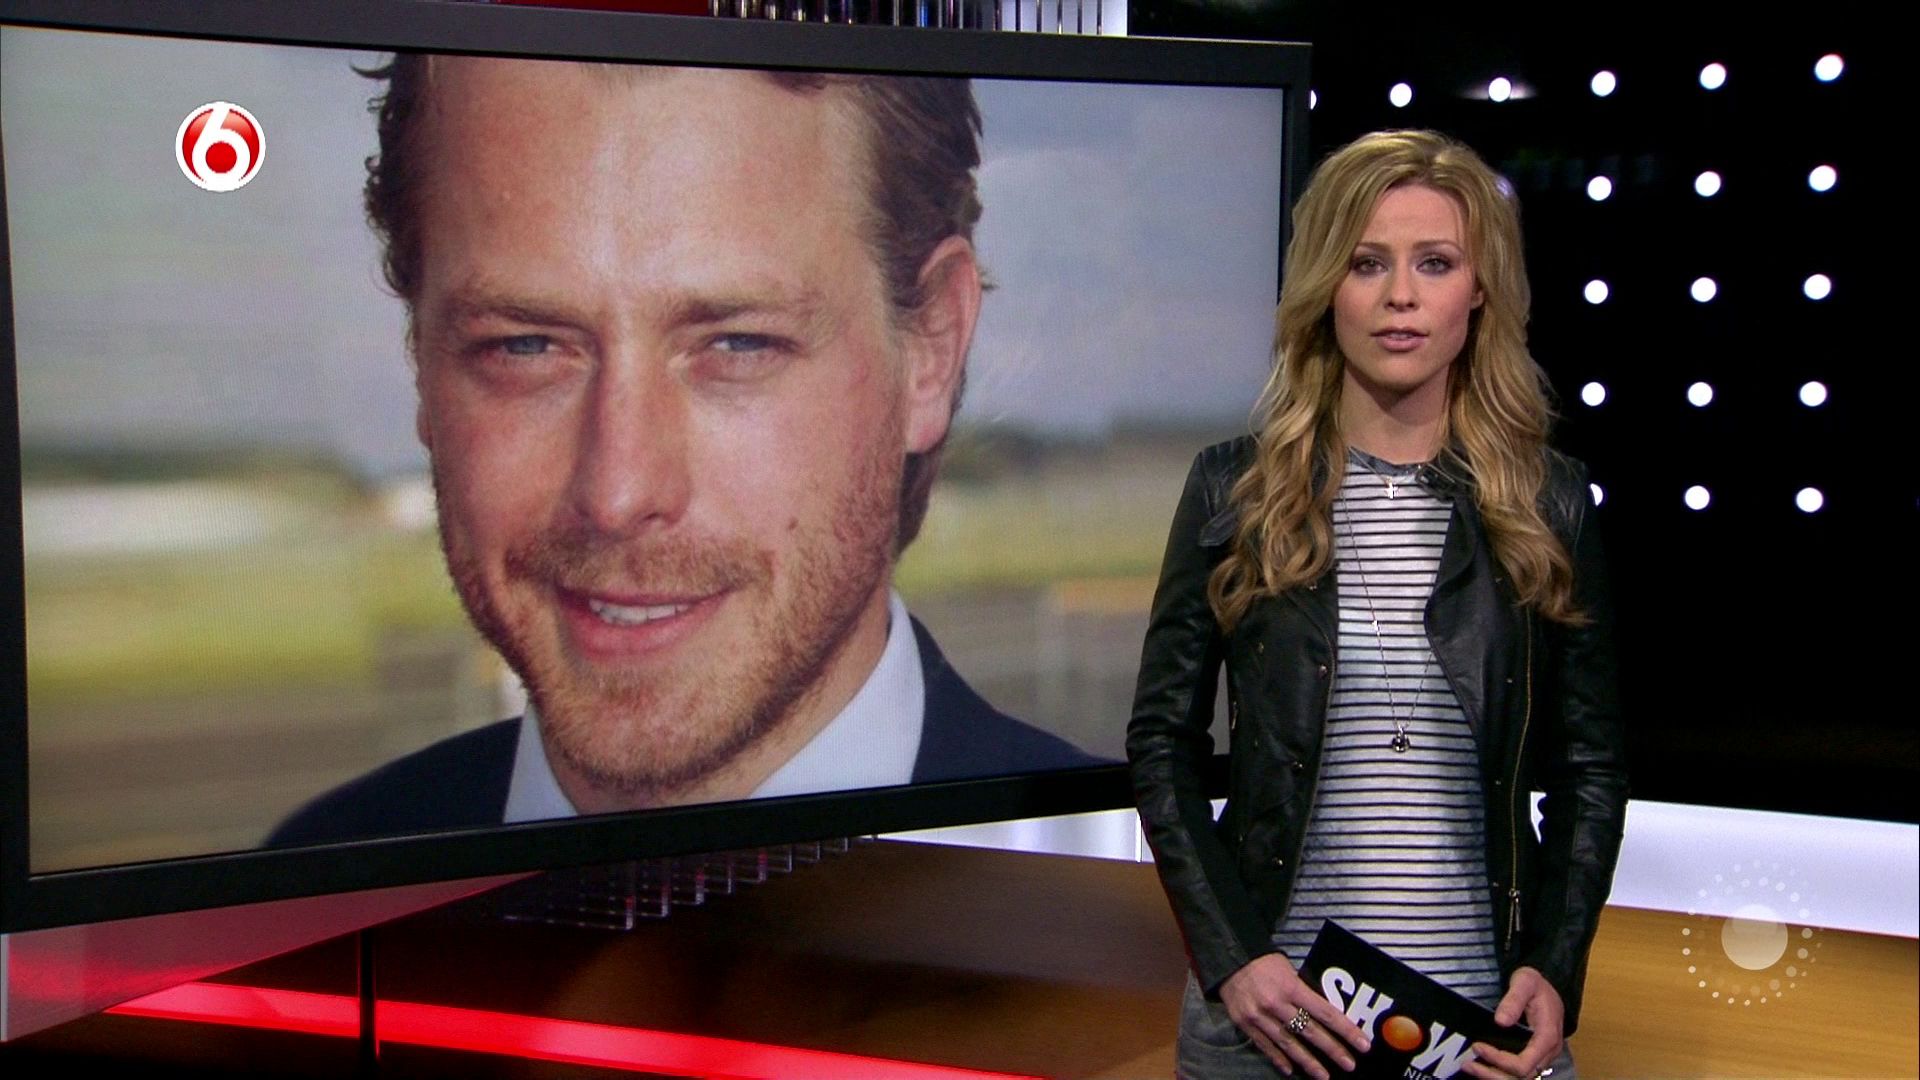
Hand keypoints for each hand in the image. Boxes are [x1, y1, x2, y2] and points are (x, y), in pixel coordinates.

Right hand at [1218, 952, 1372, 1078]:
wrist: (1230, 958)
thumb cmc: (1264, 962)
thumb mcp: (1290, 970)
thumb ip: (1305, 992)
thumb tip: (1326, 1014)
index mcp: (1291, 987)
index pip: (1325, 1012)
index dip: (1346, 1030)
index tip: (1362, 1044)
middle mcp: (1276, 1004)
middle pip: (1310, 1031)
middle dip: (1332, 1050)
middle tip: (1349, 1064)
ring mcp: (1259, 1016)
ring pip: (1289, 1044)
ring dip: (1308, 1062)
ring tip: (1324, 1076)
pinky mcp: (1245, 1024)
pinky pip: (1265, 1045)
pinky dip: (1279, 1058)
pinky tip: (1290, 1070)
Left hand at [1463, 966, 1564, 1079]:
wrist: (1546, 987)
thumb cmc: (1536, 985)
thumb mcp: (1526, 982)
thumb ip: (1514, 999)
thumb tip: (1501, 1021)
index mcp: (1547, 1037)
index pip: (1524, 1063)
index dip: (1500, 1061)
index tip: (1478, 1046)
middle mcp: (1546, 1052)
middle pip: (1522, 1076)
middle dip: (1493, 1074)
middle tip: (1468, 1064)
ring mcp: (1541, 1056)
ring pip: (1520, 1078)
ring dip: (1494, 1076)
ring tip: (1470, 1067)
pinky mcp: (1533, 1056)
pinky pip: (1518, 1072)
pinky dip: (1499, 1072)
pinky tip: (1482, 1066)